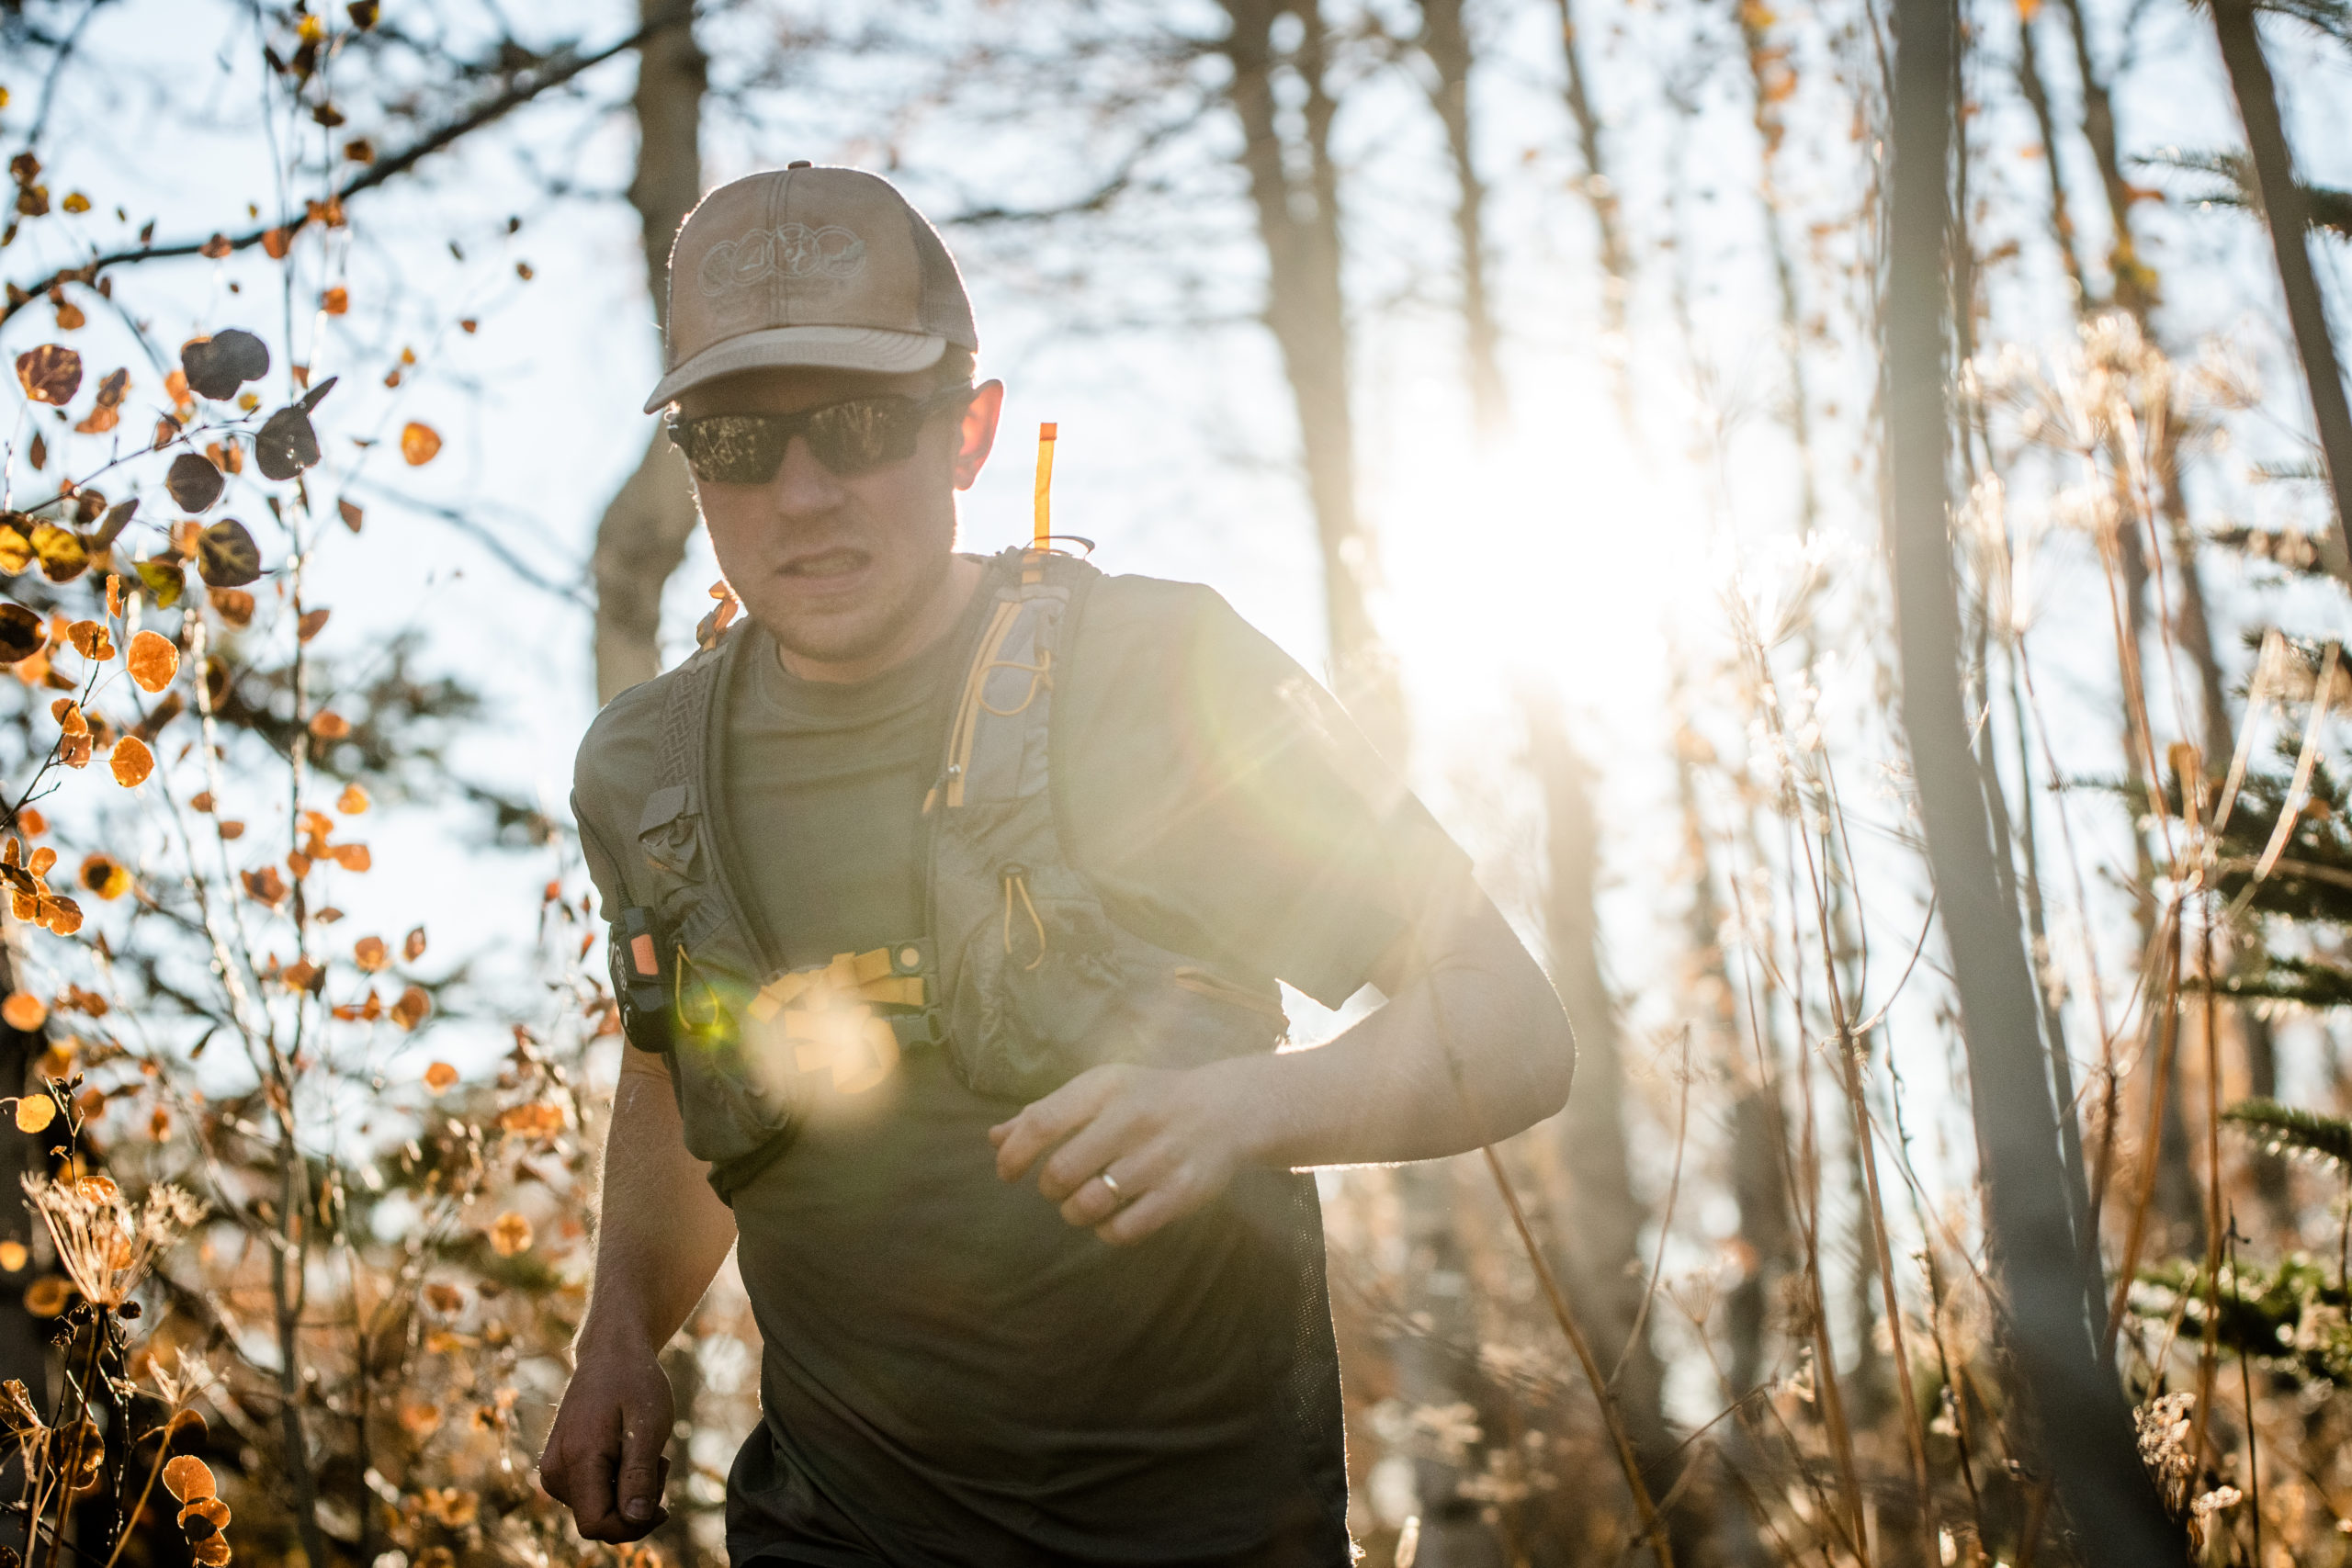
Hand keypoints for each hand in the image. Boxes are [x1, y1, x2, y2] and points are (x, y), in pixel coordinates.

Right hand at [538, 1343, 673, 1542]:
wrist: (610, 1353)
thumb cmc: (634, 1383)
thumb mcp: (649, 1426)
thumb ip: (640, 1475)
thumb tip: (635, 1519)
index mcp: (577, 1459)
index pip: (596, 1524)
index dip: (632, 1527)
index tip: (662, 1506)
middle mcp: (555, 1470)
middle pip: (598, 1521)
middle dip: (635, 1507)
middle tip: (660, 1463)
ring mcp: (553, 1470)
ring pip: (596, 1510)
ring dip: (628, 1494)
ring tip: (645, 1452)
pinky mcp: (558, 1467)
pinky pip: (590, 1496)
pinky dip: (616, 1484)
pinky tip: (629, 1454)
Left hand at [989, 1061, 1264, 1243]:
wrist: (1225, 1110)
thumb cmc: (1147, 1099)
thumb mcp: (1100, 1091)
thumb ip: (1047, 1113)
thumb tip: (995, 1139)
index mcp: (1106, 1087)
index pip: (1042, 1123)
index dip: (1014, 1155)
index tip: (1007, 1174)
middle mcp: (1132, 1119)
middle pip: (1061, 1172)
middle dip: (1051, 1188)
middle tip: (1060, 1186)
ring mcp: (1159, 1158)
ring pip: (1088, 1205)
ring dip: (1075, 1211)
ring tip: (1086, 1201)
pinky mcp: (1181, 1194)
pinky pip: (1122, 1230)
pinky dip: (1106, 1230)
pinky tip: (1112, 1216)